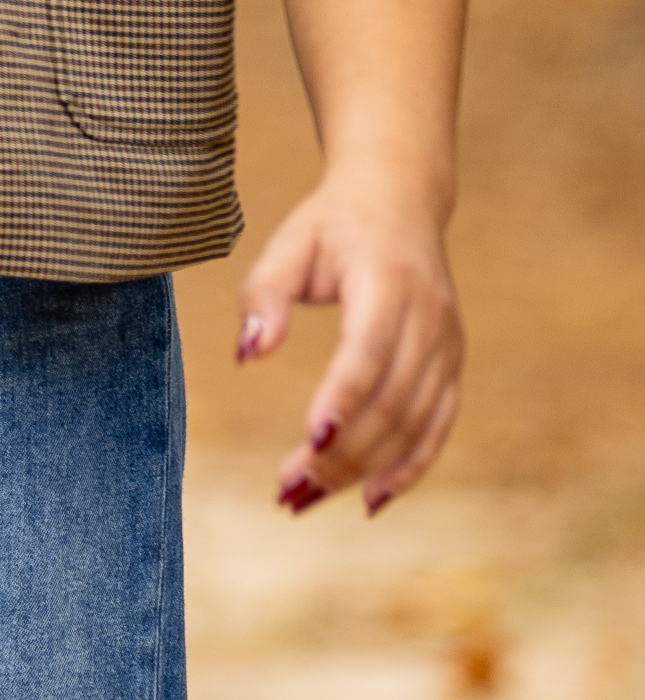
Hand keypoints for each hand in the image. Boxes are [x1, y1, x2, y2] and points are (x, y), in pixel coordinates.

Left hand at [237, 175, 461, 516]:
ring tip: (308, 499)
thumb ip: (263, 296)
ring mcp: (448, 345)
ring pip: (414, 422)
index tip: (311, 439)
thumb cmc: (330, 225)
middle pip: (391, 400)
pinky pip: (438, 425)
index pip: (369, 351)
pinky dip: (411, 466)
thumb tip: (248, 355)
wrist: (400, 200)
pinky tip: (372, 499)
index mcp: (387, 283)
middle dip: (343, 452)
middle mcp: (429, 319)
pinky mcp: (452, 364)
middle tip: (289, 490)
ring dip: (366, 468)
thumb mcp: (286, 244)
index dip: (344, 397)